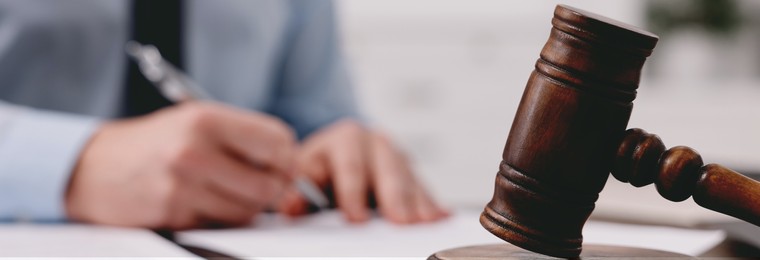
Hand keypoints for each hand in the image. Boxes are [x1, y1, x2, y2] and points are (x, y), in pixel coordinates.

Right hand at [65, 102, 296, 229]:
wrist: (93, 168)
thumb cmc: (154, 144)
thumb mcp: (196, 121)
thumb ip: (243, 137)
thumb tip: (290, 164)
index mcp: (207, 118)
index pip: (277, 141)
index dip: (285, 156)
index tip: (278, 162)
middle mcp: (195, 148)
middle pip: (270, 183)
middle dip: (271, 188)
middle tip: (258, 184)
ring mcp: (183, 184)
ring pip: (250, 209)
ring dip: (247, 207)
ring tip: (226, 192)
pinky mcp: (174, 213)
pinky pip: (222, 224)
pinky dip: (221, 218)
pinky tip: (202, 203)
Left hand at [277, 119, 447, 223]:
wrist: (333, 158)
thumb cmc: (317, 170)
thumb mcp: (302, 175)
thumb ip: (297, 191)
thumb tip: (291, 204)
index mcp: (344, 139)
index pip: (350, 166)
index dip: (353, 192)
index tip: (356, 217)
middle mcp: (375, 143)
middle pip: (388, 169)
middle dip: (395, 196)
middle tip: (401, 220)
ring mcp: (397, 157)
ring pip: (410, 178)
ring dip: (418, 202)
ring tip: (425, 223)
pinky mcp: (411, 173)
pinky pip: (424, 188)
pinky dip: (432, 204)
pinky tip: (441, 217)